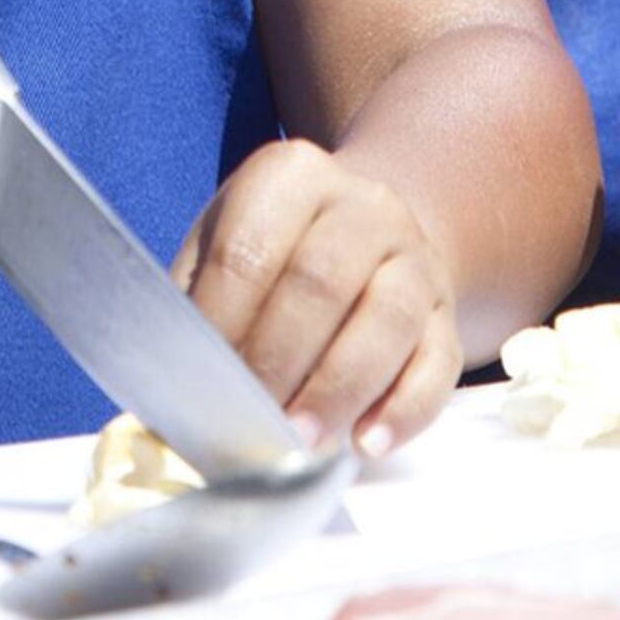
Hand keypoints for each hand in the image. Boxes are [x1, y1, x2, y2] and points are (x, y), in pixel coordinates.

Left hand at [178, 139, 462, 460]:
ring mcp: (415, 257)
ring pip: (386, 320)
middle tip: (249, 423)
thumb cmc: (274, 253)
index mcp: (293, 176)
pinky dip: (404, 410)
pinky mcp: (447, 312)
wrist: (367, 234)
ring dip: (339, 389)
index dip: (223, 321)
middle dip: (279, 360)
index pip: (250, 251)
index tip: (200, 383)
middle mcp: (365, 205)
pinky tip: (367, 443)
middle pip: (320, 283)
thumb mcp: (223, 246)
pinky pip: (437, 363)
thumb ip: (199, 302)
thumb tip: (171, 382)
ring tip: (301, 441)